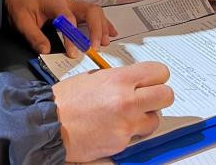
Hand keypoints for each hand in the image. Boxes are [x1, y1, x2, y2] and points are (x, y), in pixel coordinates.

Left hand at [4, 0, 117, 56]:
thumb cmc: (20, 6)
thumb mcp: (21, 21)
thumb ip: (33, 35)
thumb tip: (46, 51)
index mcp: (55, 3)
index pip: (68, 19)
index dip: (72, 36)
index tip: (73, 53)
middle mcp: (68, 2)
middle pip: (90, 10)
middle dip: (96, 29)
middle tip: (95, 48)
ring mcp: (73, 5)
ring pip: (95, 12)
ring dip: (102, 27)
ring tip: (104, 44)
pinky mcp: (75, 10)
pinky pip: (93, 15)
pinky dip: (104, 24)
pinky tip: (111, 34)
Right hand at [53, 62, 173, 161]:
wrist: (49, 125)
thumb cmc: (65, 101)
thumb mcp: (93, 77)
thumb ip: (118, 78)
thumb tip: (134, 81)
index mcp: (119, 79)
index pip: (159, 72)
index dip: (157, 77)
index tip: (153, 80)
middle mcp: (126, 100)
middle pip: (166, 95)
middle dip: (159, 97)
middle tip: (148, 99)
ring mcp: (126, 124)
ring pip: (155, 119)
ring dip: (145, 118)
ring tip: (127, 116)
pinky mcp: (121, 142)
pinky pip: (136, 136)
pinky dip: (128, 133)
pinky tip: (112, 128)